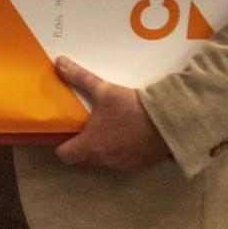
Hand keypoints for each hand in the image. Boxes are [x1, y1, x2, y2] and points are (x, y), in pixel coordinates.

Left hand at [53, 56, 170, 172]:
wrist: (167, 122)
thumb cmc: (131, 109)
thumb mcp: (104, 90)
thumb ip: (80, 77)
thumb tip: (60, 62)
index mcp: (90, 145)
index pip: (64, 155)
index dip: (60, 144)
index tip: (62, 132)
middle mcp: (103, 160)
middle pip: (82, 158)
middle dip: (80, 145)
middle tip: (83, 126)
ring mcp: (122, 165)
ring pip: (102, 160)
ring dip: (100, 148)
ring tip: (104, 128)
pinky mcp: (139, 165)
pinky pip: (121, 161)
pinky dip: (119, 151)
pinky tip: (125, 135)